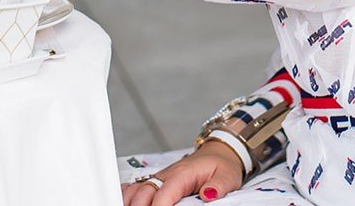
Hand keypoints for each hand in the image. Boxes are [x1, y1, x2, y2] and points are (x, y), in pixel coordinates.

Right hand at [121, 141, 244, 203]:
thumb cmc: (221, 165)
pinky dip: (128, 195)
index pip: (164, 194)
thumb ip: (218, 186)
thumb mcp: (227, 176)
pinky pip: (136, 187)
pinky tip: (127, 202)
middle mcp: (167, 175)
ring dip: (131, 202)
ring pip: (136, 190)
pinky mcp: (157, 182)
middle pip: (144, 193)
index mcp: (183, 174)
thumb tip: (209, 194)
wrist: (218, 153)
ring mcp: (160, 178)